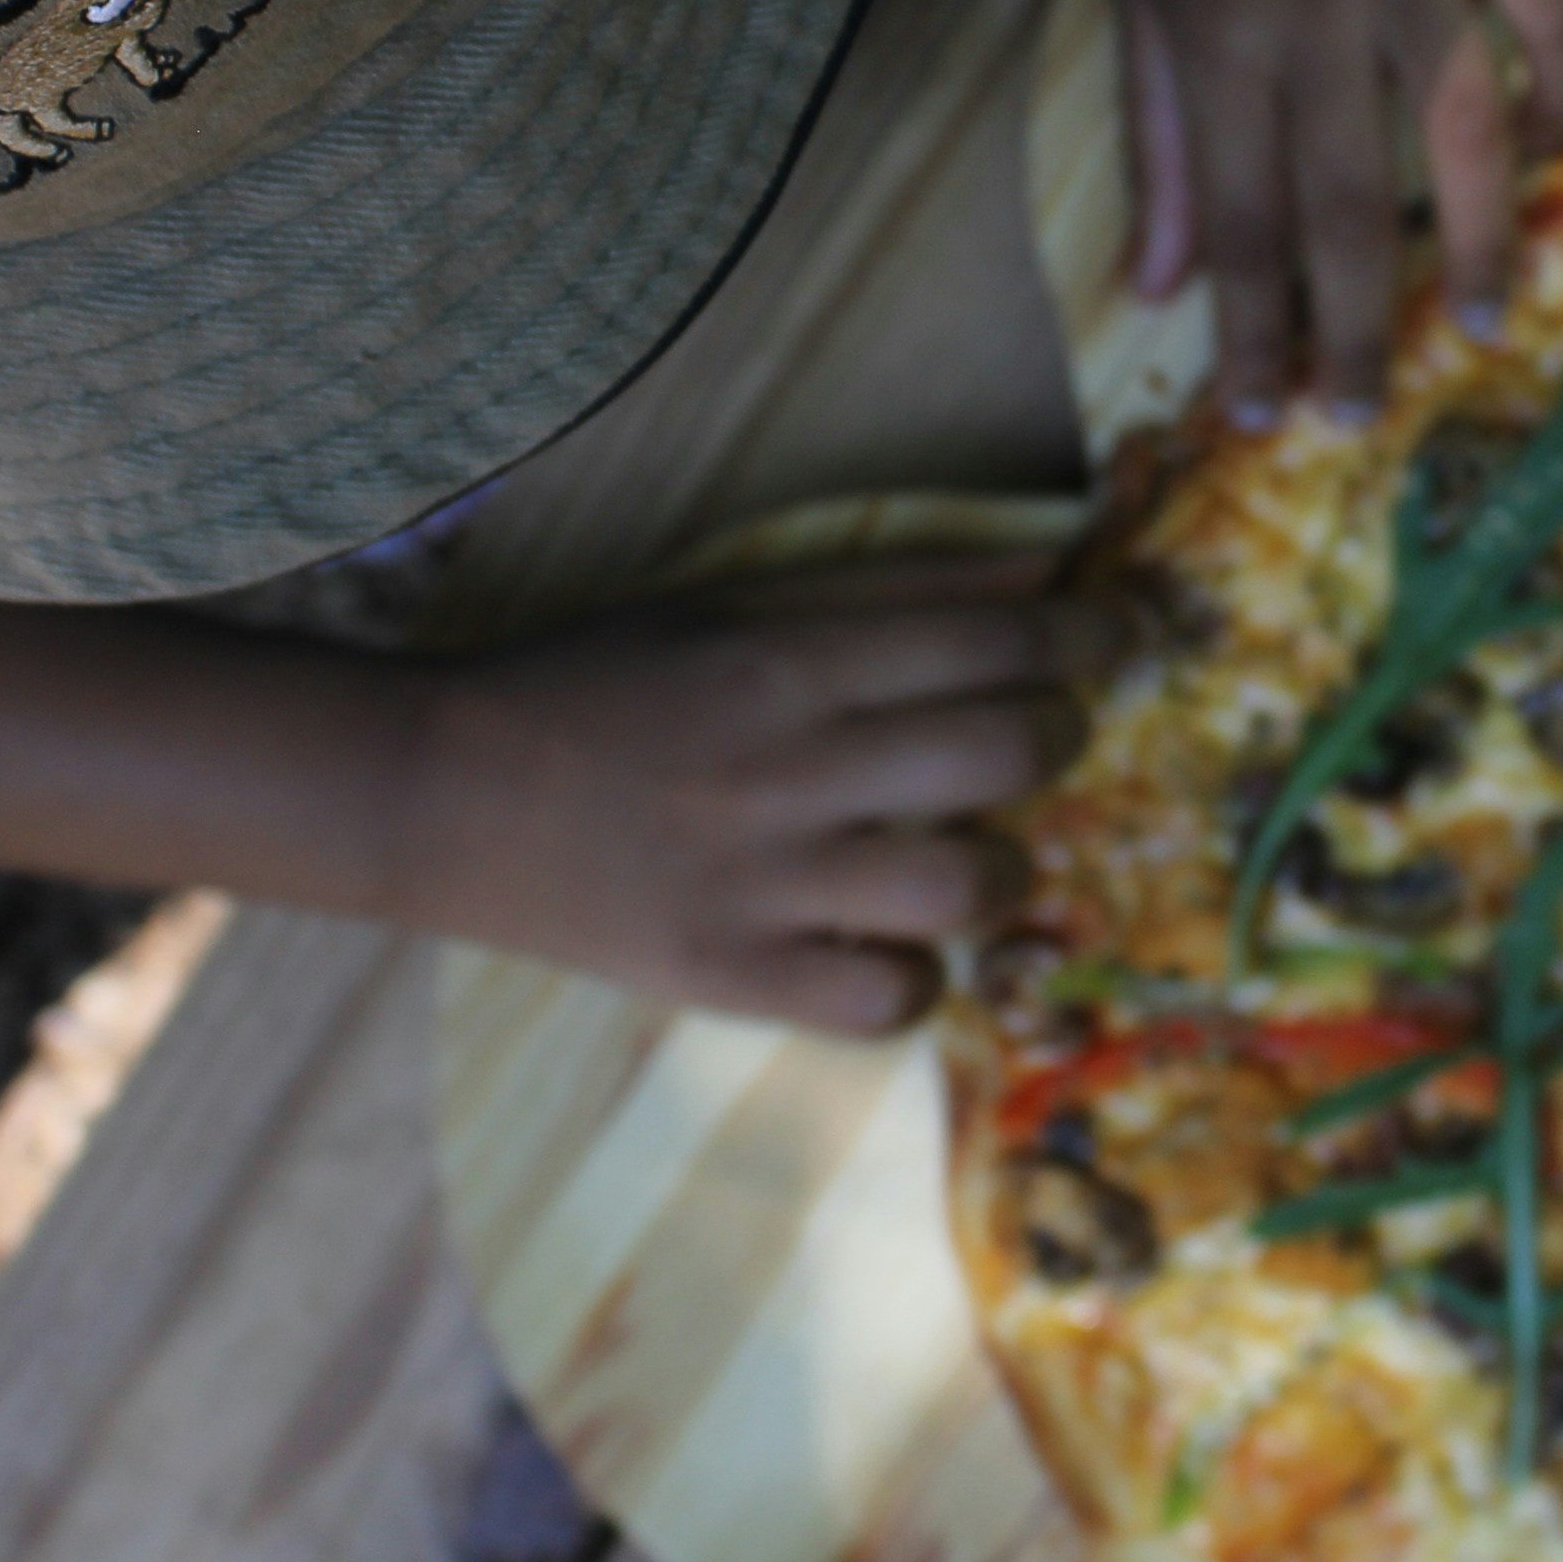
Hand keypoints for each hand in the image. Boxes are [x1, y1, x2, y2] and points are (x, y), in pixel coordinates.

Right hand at [391, 561, 1113, 1031]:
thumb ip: (889, 587)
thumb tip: (1043, 562)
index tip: (1119, 633)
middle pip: (1009, 749)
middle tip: (1048, 731)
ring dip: (1003, 868)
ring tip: (974, 854)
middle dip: (1064, 732)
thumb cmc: (598, 680)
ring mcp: (763, 881)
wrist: (443, 792)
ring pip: (969, 884)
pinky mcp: (730, 977)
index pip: (995, 633)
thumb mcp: (730, 600)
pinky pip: (886, 1000)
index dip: (1090, 631)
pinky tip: (889, 942)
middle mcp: (789, 764)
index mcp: (787, 655)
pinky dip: (913, 977)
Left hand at [1111, 0, 1562, 422]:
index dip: (1255, 329)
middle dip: (1355, 326)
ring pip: (1464, 131)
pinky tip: (1550, 147)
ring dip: (1471, 238)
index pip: (1242, 220)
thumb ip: (1157, 137)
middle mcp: (1323, 4)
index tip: (1267, 413)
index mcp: (1221, 31)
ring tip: (1478, 318)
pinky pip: (1554, 14)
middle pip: (1347, 202)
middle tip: (1367, 414)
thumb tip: (1159, 286)